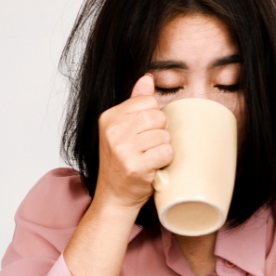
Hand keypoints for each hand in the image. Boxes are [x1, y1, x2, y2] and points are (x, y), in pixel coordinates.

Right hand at [95, 75, 172, 208]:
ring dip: (162, 149)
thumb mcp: (122, 129)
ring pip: (164, 135)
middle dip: (159, 133)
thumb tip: (147, 79)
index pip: (148, 101)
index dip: (153, 118)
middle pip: (158, 117)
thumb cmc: (122, 163)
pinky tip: (153, 167)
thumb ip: (135, 103)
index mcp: (109, 118)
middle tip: (147, 148)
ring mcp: (123, 149)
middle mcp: (113, 131)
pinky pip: (166, 152)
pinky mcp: (135, 166)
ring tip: (149, 158)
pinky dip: (165, 161)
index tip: (142, 133)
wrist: (114, 197)